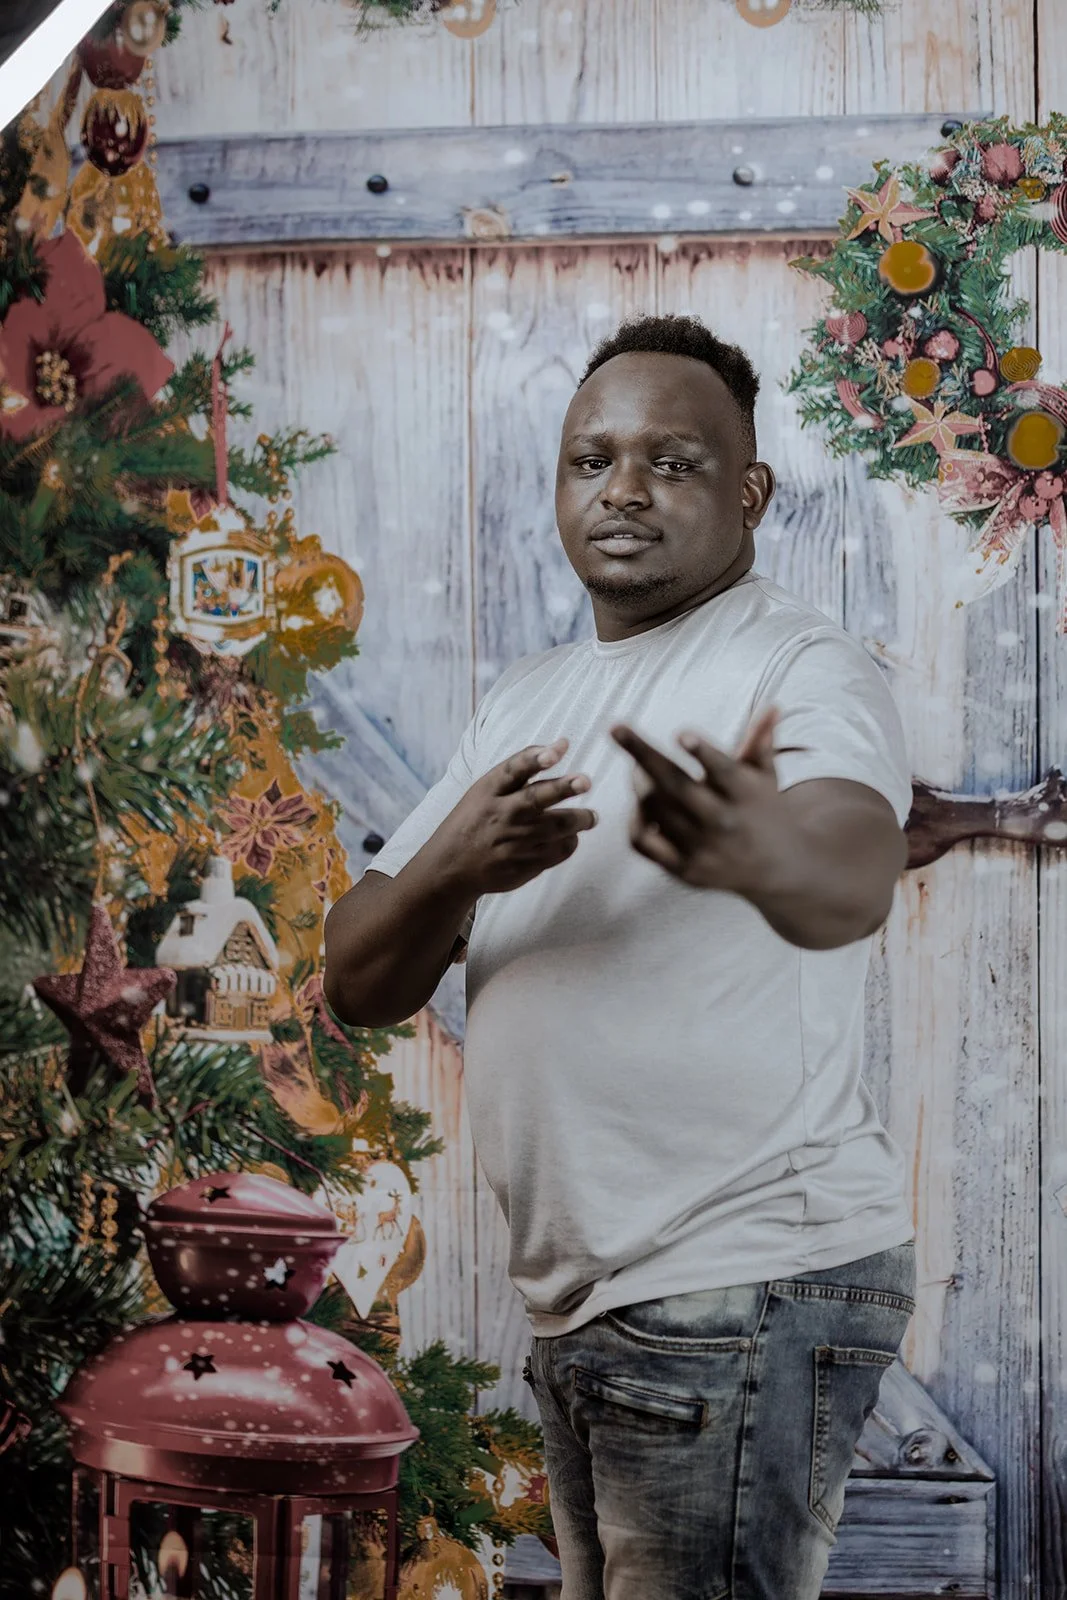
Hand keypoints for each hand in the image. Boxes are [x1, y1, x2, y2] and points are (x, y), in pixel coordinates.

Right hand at [435, 738, 596, 896]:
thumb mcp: (486, 790)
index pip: (513, 769)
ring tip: (591, 817)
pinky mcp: (524, 864)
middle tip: (585, 781)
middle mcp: (502, 814)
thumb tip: (563, 744)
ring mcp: (513, 841)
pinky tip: (570, 837)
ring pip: (557, 826)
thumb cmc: (477, 819)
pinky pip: (559, 851)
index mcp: (489, 791)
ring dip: (581, 819)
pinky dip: (570, 841)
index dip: (536, 757)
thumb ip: (521, 768)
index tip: (559, 750)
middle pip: (537, 797)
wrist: (452, 866)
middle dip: (563, 788)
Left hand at [610, 708, 793, 895]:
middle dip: (642, 755)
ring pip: (655, 808)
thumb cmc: (764, 810)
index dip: (703, 752)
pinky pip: (643, 841)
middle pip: (676, 786)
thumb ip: (760, 742)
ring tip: (639, 766)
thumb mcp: (766, 776)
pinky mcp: (683, 868)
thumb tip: (772, 705)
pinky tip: (640, 803)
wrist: (777, 870)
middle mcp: (723, 821)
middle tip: (616, 728)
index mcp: (746, 795)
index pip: (723, 771)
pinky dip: (634, 819)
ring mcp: (701, 847)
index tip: (682, 733)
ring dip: (640, 782)